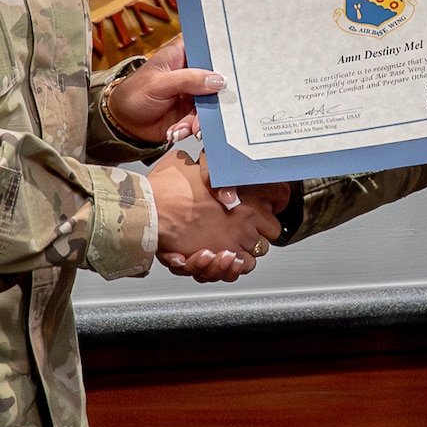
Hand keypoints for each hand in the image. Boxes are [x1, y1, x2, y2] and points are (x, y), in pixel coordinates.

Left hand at [107, 36, 224, 143]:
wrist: (122, 123)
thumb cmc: (134, 93)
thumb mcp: (159, 83)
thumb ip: (188, 80)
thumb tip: (218, 80)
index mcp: (183, 54)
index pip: (209, 50)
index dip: (222, 59)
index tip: (232, 73)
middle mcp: (191, 72)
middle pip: (215, 80)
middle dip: (214, 100)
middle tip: (210, 113)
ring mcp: (192, 93)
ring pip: (210, 104)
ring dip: (200, 120)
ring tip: (189, 130)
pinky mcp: (190, 112)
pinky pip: (200, 120)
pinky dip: (190, 128)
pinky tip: (176, 132)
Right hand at [146, 149, 285, 283]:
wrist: (148, 213)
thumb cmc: (164, 190)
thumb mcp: (185, 163)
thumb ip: (199, 162)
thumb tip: (200, 157)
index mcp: (243, 196)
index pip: (278, 199)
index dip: (270, 203)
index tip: (261, 205)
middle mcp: (244, 221)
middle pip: (271, 229)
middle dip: (258, 228)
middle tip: (241, 226)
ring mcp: (233, 242)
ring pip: (255, 253)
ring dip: (244, 249)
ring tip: (228, 245)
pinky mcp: (218, 261)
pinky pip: (238, 269)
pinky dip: (231, 267)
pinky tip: (221, 257)